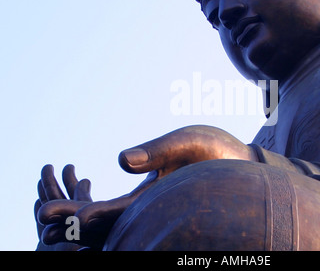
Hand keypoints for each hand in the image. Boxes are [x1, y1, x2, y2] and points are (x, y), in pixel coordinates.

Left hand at [36, 125, 257, 249]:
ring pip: (112, 219)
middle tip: (40, 219)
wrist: (235, 161)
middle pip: (109, 221)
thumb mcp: (188, 142)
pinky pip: (122, 209)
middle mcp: (152, 206)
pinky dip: (99, 212)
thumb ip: (157, 151)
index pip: (118, 212)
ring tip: (50, 219)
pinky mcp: (152, 197)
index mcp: (160, 197)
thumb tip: (119, 161)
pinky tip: (81, 207)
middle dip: (75, 222)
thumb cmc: (216, 150)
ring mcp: (150, 204)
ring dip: (82, 221)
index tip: (60, 218)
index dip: (89, 215)